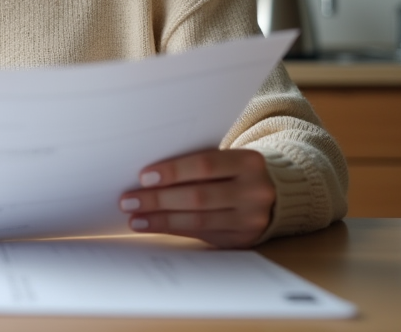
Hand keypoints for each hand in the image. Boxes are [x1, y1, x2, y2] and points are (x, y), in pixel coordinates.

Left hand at [118, 148, 274, 248]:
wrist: (272, 194)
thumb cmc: (232, 170)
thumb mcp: (224, 159)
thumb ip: (195, 164)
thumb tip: (145, 176)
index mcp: (249, 162)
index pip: (205, 165)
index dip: (173, 171)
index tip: (143, 177)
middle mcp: (256, 192)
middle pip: (199, 196)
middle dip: (159, 200)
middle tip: (128, 201)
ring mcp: (252, 219)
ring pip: (199, 220)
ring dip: (161, 220)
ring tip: (135, 219)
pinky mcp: (244, 239)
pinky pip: (203, 235)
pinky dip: (174, 231)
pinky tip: (153, 227)